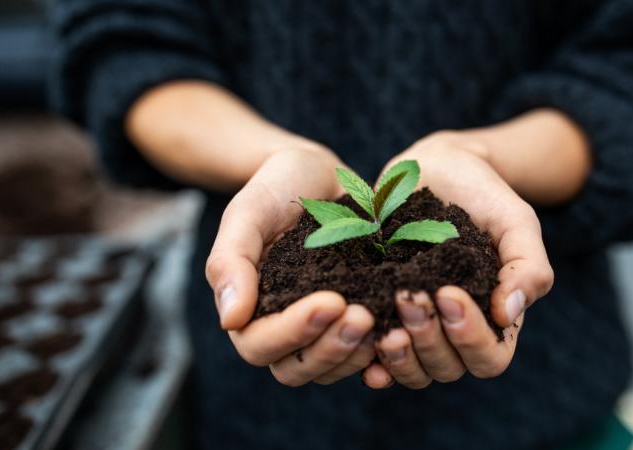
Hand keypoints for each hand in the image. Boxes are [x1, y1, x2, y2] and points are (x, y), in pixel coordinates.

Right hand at [206, 146, 376, 385]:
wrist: (317, 173)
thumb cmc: (276, 187)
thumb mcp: (248, 212)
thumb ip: (230, 262)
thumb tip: (230, 320)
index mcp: (249, 308)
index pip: (259, 345)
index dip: (293, 332)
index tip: (331, 301)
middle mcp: (282, 326)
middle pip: (296, 368)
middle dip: (330, 349)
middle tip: (364, 316)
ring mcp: (320, 328)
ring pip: (331, 368)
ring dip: (356, 354)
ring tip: (386, 323)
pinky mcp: (353, 319)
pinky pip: (363, 355)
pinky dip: (381, 352)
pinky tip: (402, 331)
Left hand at [362, 132, 553, 388]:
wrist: (438, 168)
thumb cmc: (484, 194)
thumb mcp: (515, 221)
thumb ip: (528, 266)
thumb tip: (510, 313)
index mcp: (494, 320)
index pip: (489, 358)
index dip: (470, 337)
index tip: (448, 293)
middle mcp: (455, 333)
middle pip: (446, 368)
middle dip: (428, 338)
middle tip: (407, 295)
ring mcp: (418, 328)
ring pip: (412, 370)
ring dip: (398, 355)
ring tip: (383, 325)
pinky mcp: (382, 316)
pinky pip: (375, 357)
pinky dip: (369, 360)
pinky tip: (359, 339)